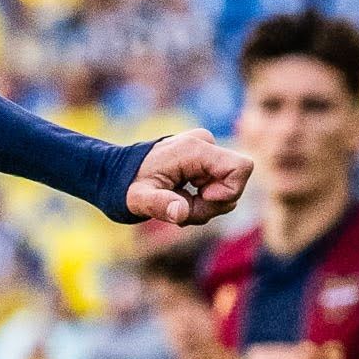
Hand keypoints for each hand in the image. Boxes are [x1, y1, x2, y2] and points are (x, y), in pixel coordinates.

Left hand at [126, 129, 250, 226]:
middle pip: (234, 184)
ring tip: (176, 204)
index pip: (241, 167)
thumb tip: (181, 212)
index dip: (228, 192)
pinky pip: (218, 188)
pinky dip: (202, 201)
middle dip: (211, 206)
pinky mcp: (204, 161)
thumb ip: (160, 205)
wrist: (117, 174)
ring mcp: (205, 151)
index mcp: (194, 149)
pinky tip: (180, 199)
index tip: (201, 199)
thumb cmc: (127, 185)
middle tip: (181, 209)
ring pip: (227, 189)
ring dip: (204, 207)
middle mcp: (205, 145)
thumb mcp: (138, 199)